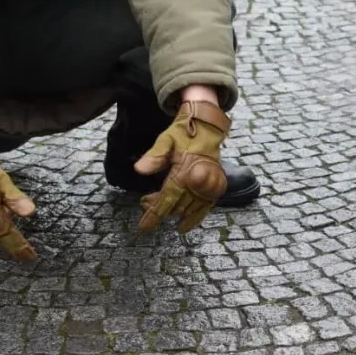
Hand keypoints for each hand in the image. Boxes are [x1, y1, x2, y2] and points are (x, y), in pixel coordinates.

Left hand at [133, 100, 229, 232]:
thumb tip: (139, 169)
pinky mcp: (216, 188)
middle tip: (145, 203)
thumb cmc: (185, 132)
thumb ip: (154, 156)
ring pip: (188, 210)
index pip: (167, 198)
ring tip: (159, 208)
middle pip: (175, 206)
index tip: (145, 227)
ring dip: (173, 213)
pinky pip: (204, 208)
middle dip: (159, 209)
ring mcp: (209, 187)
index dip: (155, 214)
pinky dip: (194, 218)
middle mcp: (199, 182)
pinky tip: (183, 226)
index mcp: (186, 172)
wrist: (209, 127)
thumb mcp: (166, 139)